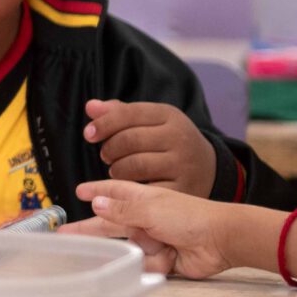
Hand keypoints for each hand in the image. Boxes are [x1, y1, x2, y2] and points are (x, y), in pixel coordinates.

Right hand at [62, 179, 232, 279]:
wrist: (221, 241)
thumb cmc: (188, 216)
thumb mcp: (150, 208)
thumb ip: (121, 210)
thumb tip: (96, 203)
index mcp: (142, 199)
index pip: (114, 193)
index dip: (97, 192)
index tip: (80, 192)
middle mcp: (144, 219)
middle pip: (110, 225)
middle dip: (89, 230)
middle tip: (64, 235)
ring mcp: (152, 241)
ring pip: (127, 249)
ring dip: (137, 251)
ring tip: (152, 247)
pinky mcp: (161, 261)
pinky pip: (144, 266)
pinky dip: (154, 264)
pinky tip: (171, 258)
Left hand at [83, 99, 216, 192]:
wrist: (208, 168)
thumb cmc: (168, 142)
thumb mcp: (151, 121)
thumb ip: (120, 113)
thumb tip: (91, 107)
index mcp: (170, 115)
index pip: (129, 113)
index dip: (103, 123)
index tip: (89, 134)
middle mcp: (180, 137)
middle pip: (129, 140)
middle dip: (109, 149)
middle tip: (106, 156)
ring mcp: (183, 164)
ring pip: (135, 165)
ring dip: (117, 170)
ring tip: (117, 170)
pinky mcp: (183, 190)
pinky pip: (145, 190)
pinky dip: (130, 190)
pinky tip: (129, 186)